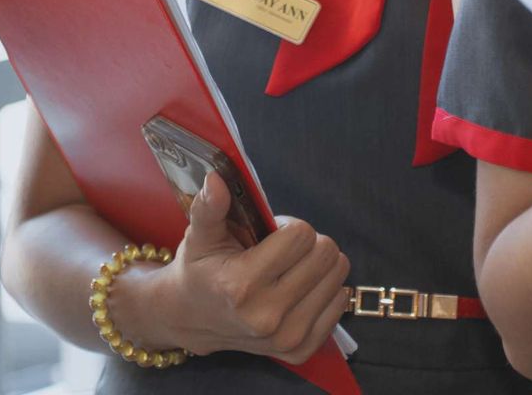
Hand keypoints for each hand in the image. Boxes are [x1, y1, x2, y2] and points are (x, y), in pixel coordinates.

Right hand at [117, 173, 349, 362]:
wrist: (191, 319)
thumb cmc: (200, 269)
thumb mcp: (199, 235)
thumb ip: (209, 207)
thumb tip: (216, 179)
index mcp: (241, 285)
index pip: (301, 236)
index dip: (288, 226)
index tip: (271, 234)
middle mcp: (267, 316)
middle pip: (325, 255)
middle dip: (308, 242)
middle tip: (282, 251)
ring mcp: (286, 338)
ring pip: (338, 277)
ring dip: (318, 265)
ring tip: (288, 270)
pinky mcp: (301, 351)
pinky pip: (340, 303)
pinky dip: (325, 290)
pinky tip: (298, 290)